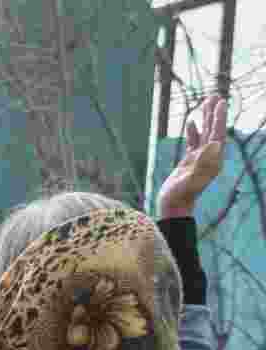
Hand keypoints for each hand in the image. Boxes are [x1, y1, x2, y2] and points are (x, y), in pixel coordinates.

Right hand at [158, 95, 227, 218]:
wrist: (173, 207)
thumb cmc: (181, 195)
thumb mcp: (192, 179)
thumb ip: (203, 162)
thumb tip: (215, 143)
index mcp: (213, 160)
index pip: (217, 134)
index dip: (219, 118)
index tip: (220, 103)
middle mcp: (209, 158)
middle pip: (213, 131)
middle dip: (214, 114)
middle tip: (215, 96)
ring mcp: (200, 159)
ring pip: (205, 134)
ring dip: (205, 119)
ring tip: (206, 103)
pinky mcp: (190, 162)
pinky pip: (194, 143)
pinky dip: (193, 132)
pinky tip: (191, 123)